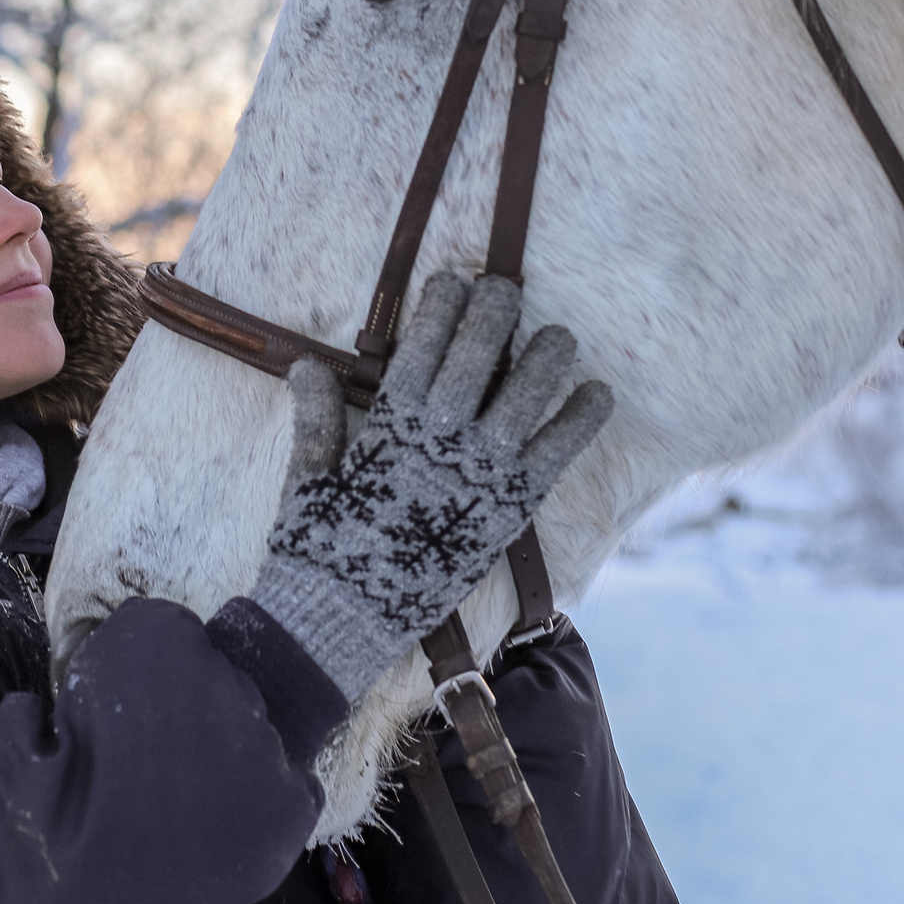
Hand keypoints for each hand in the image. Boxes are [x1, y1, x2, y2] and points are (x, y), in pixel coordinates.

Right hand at [246, 271, 612, 705]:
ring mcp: (479, 473)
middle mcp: (439, 439)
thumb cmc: (316, 551)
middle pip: (477, 356)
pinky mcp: (508, 510)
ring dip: (545, 358)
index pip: (421, 345)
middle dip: (494, 314)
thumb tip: (306, 367)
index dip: (439, 307)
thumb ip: (316, 419)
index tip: (451, 280)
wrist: (342, 623)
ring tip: (560, 334)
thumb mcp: (307, 479)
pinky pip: (555, 454)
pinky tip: (598, 392)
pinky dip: (579, 420)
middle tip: (506, 287)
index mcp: (388, 424)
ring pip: (524, 395)